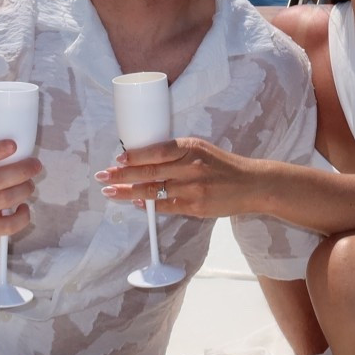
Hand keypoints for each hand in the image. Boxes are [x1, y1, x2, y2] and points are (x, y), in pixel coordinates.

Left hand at [96, 137, 257, 217]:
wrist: (251, 184)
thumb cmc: (223, 165)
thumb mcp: (201, 149)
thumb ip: (177, 152)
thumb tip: (145, 157)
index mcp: (191, 147)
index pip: (156, 151)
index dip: (134, 156)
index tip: (117, 159)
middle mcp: (190, 167)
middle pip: (149, 171)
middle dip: (122, 175)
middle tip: (104, 176)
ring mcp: (193, 188)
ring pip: (154, 191)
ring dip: (129, 192)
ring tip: (111, 193)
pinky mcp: (196, 206)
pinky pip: (166, 206)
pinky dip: (150, 205)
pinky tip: (137, 204)